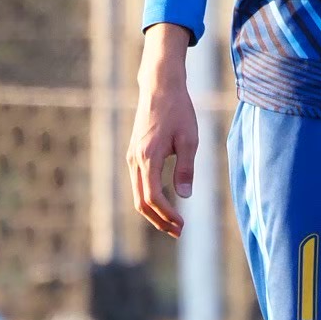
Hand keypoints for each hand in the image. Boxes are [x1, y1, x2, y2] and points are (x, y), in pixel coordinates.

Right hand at [128, 25, 199, 238]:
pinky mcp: (134, 154)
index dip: (167, 215)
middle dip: (159, 220)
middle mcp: (135, 159)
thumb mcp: (189, 139)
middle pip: (141, 202)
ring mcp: (131, 157)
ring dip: (154, 212)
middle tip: (178, 232)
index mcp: (148, 157)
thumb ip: (185, 168)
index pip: (153, 197)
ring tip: (173, 223)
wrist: (159, 87)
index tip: (183, 225)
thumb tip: (185, 196)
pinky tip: (165, 204)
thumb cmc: (178, 110)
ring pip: (137, 194)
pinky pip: (138, 184)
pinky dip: (150, 199)